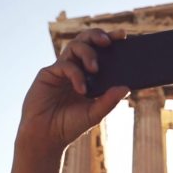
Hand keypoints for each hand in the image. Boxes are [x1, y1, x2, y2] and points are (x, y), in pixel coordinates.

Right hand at [18, 28, 129, 154]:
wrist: (46, 137)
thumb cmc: (70, 125)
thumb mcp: (94, 114)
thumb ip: (109, 101)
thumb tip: (126, 88)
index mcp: (89, 75)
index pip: (101, 51)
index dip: (111, 40)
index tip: (124, 35)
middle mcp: (76, 68)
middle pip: (86, 41)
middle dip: (97, 36)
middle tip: (109, 41)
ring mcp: (62, 69)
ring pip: (74, 46)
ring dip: (88, 53)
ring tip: (95, 68)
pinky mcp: (48, 73)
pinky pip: (65, 65)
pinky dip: (76, 74)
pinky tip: (82, 89)